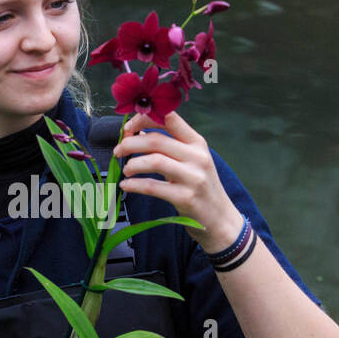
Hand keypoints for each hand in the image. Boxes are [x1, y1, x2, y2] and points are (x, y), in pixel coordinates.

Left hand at [111, 109, 243, 254]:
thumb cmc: (201, 187)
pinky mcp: (185, 198)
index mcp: (197, 143)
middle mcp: (197, 156)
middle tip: (118, 151)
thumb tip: (139, 132)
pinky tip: (126, 185)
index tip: (127, 128)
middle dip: (130, 144)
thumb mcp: (191, 161)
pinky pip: (152, 186)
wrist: (220, 219)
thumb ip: (168, 146)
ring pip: (154, 161)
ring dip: (132, 164)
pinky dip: (134, 185)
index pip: (169, 118)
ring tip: (125, 170)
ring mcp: (193, 177)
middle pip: (156, 140)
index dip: (144, 119)